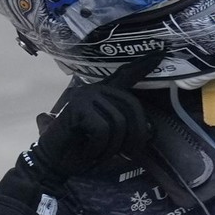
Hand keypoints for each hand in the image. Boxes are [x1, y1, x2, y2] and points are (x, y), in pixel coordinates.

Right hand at [0, 53, 159, 214]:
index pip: (126, 75)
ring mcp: (86, 96)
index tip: (161, 53)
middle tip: (128, 155)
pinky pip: (103, 130)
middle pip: (132, 108)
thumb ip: (126, 127)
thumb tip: (151, 130)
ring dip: (112, 147)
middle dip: (135, 136)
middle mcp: (96, 89)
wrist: (53, 162)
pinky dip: (98, 148)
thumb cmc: (83, 149)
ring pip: (119, 123)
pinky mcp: (78, 108)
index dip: (143, 65)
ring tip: (99, 153)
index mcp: (104, 93)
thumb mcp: (111, 137)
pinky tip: (88, 151)